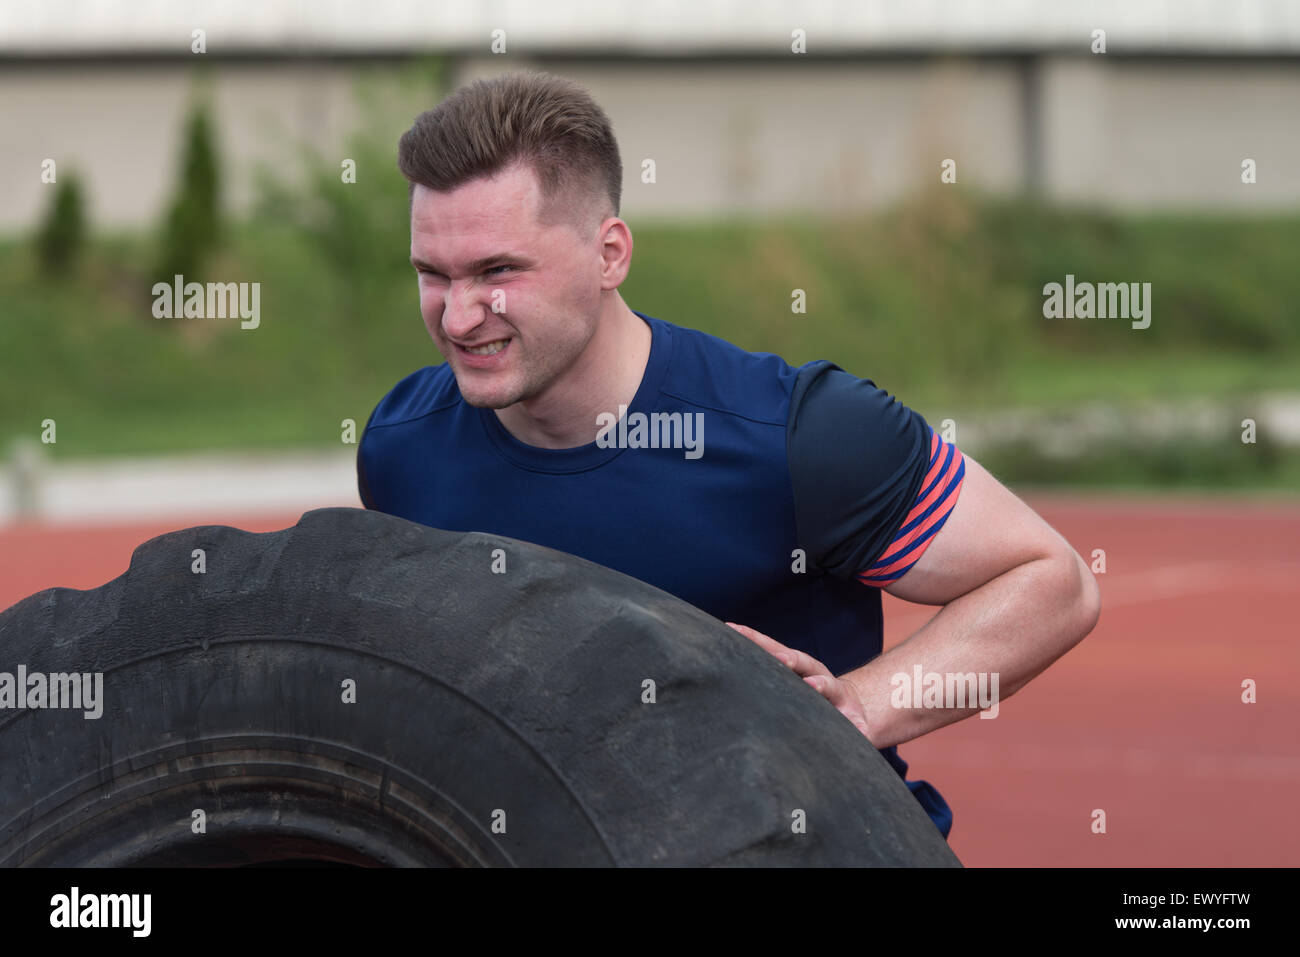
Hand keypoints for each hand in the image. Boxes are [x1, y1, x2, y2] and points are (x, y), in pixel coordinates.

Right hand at [725, 622, 871, 739]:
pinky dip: (745, 642)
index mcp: (832, 688)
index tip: (812, 685)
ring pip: (775, 650)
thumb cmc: (847, 719)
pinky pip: (761, 651)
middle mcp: (811, 670)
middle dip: (782, 656)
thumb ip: (855, 727)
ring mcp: (794, 666)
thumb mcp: (854, 725)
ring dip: (755, 640)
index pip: (826, 684)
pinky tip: (726, 632)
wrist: (843, 703)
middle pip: (797, 658)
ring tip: (731, 629)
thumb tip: (861, 730)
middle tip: (773, 654)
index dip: (819, 685)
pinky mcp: (779, 665)